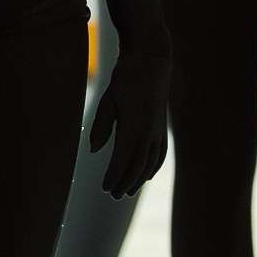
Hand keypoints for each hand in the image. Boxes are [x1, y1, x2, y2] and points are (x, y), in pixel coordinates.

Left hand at [89, 49, 168, 198]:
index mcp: (135, 126)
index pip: (122, 160)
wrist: (151, 62)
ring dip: (138, 179)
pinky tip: (146, 176)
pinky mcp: (162, 127)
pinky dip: (152, 168)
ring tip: (127, 191)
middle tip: (113, 195)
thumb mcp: (109, 99)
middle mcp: (150, 132)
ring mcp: (159, 131)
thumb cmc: (126, 78)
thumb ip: (101, 125)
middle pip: (137, 167)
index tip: (104, 188)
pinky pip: (160, 154)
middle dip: (125, 183)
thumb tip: (93, 150)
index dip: (113, 176)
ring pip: (150, 163)